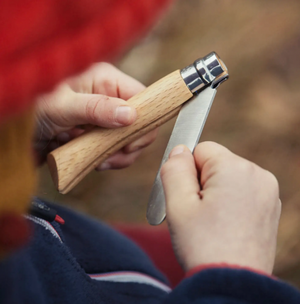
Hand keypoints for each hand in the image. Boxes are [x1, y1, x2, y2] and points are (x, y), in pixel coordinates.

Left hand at [35, 63, 157, 166]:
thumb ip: (96, 108)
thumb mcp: (62, 105)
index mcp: (105, 81)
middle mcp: (108, 99)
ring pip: (128, 140)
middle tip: (114, 155)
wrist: (11, 132)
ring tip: (100, 161)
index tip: (132, 141)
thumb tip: (131, 116)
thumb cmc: (31, 106)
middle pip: (139, 122)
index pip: (141, 97)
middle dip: (130, 143)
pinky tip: (96, 162)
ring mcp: (103, 121)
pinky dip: (109, 160)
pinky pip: (114, 151)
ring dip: (118, 154)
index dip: (144, 120)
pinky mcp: (97, 137)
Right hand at [161, 142, 280, 273]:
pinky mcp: (270, 206)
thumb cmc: (202, 245)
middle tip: (198, 212)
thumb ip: (174, 169)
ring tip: (212, 222)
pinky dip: (230, 202)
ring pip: (227, 177)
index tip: (188, 196)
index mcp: (236, 168)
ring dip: (215, 193)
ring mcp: (268, 191)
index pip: (202, 149)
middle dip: (202, 182)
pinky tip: (225, 225)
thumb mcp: (177, 204)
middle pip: (216, 163)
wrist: (232, 285)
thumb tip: (180, 150)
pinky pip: (241, 191)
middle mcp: (258, 174)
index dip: (188, 171)